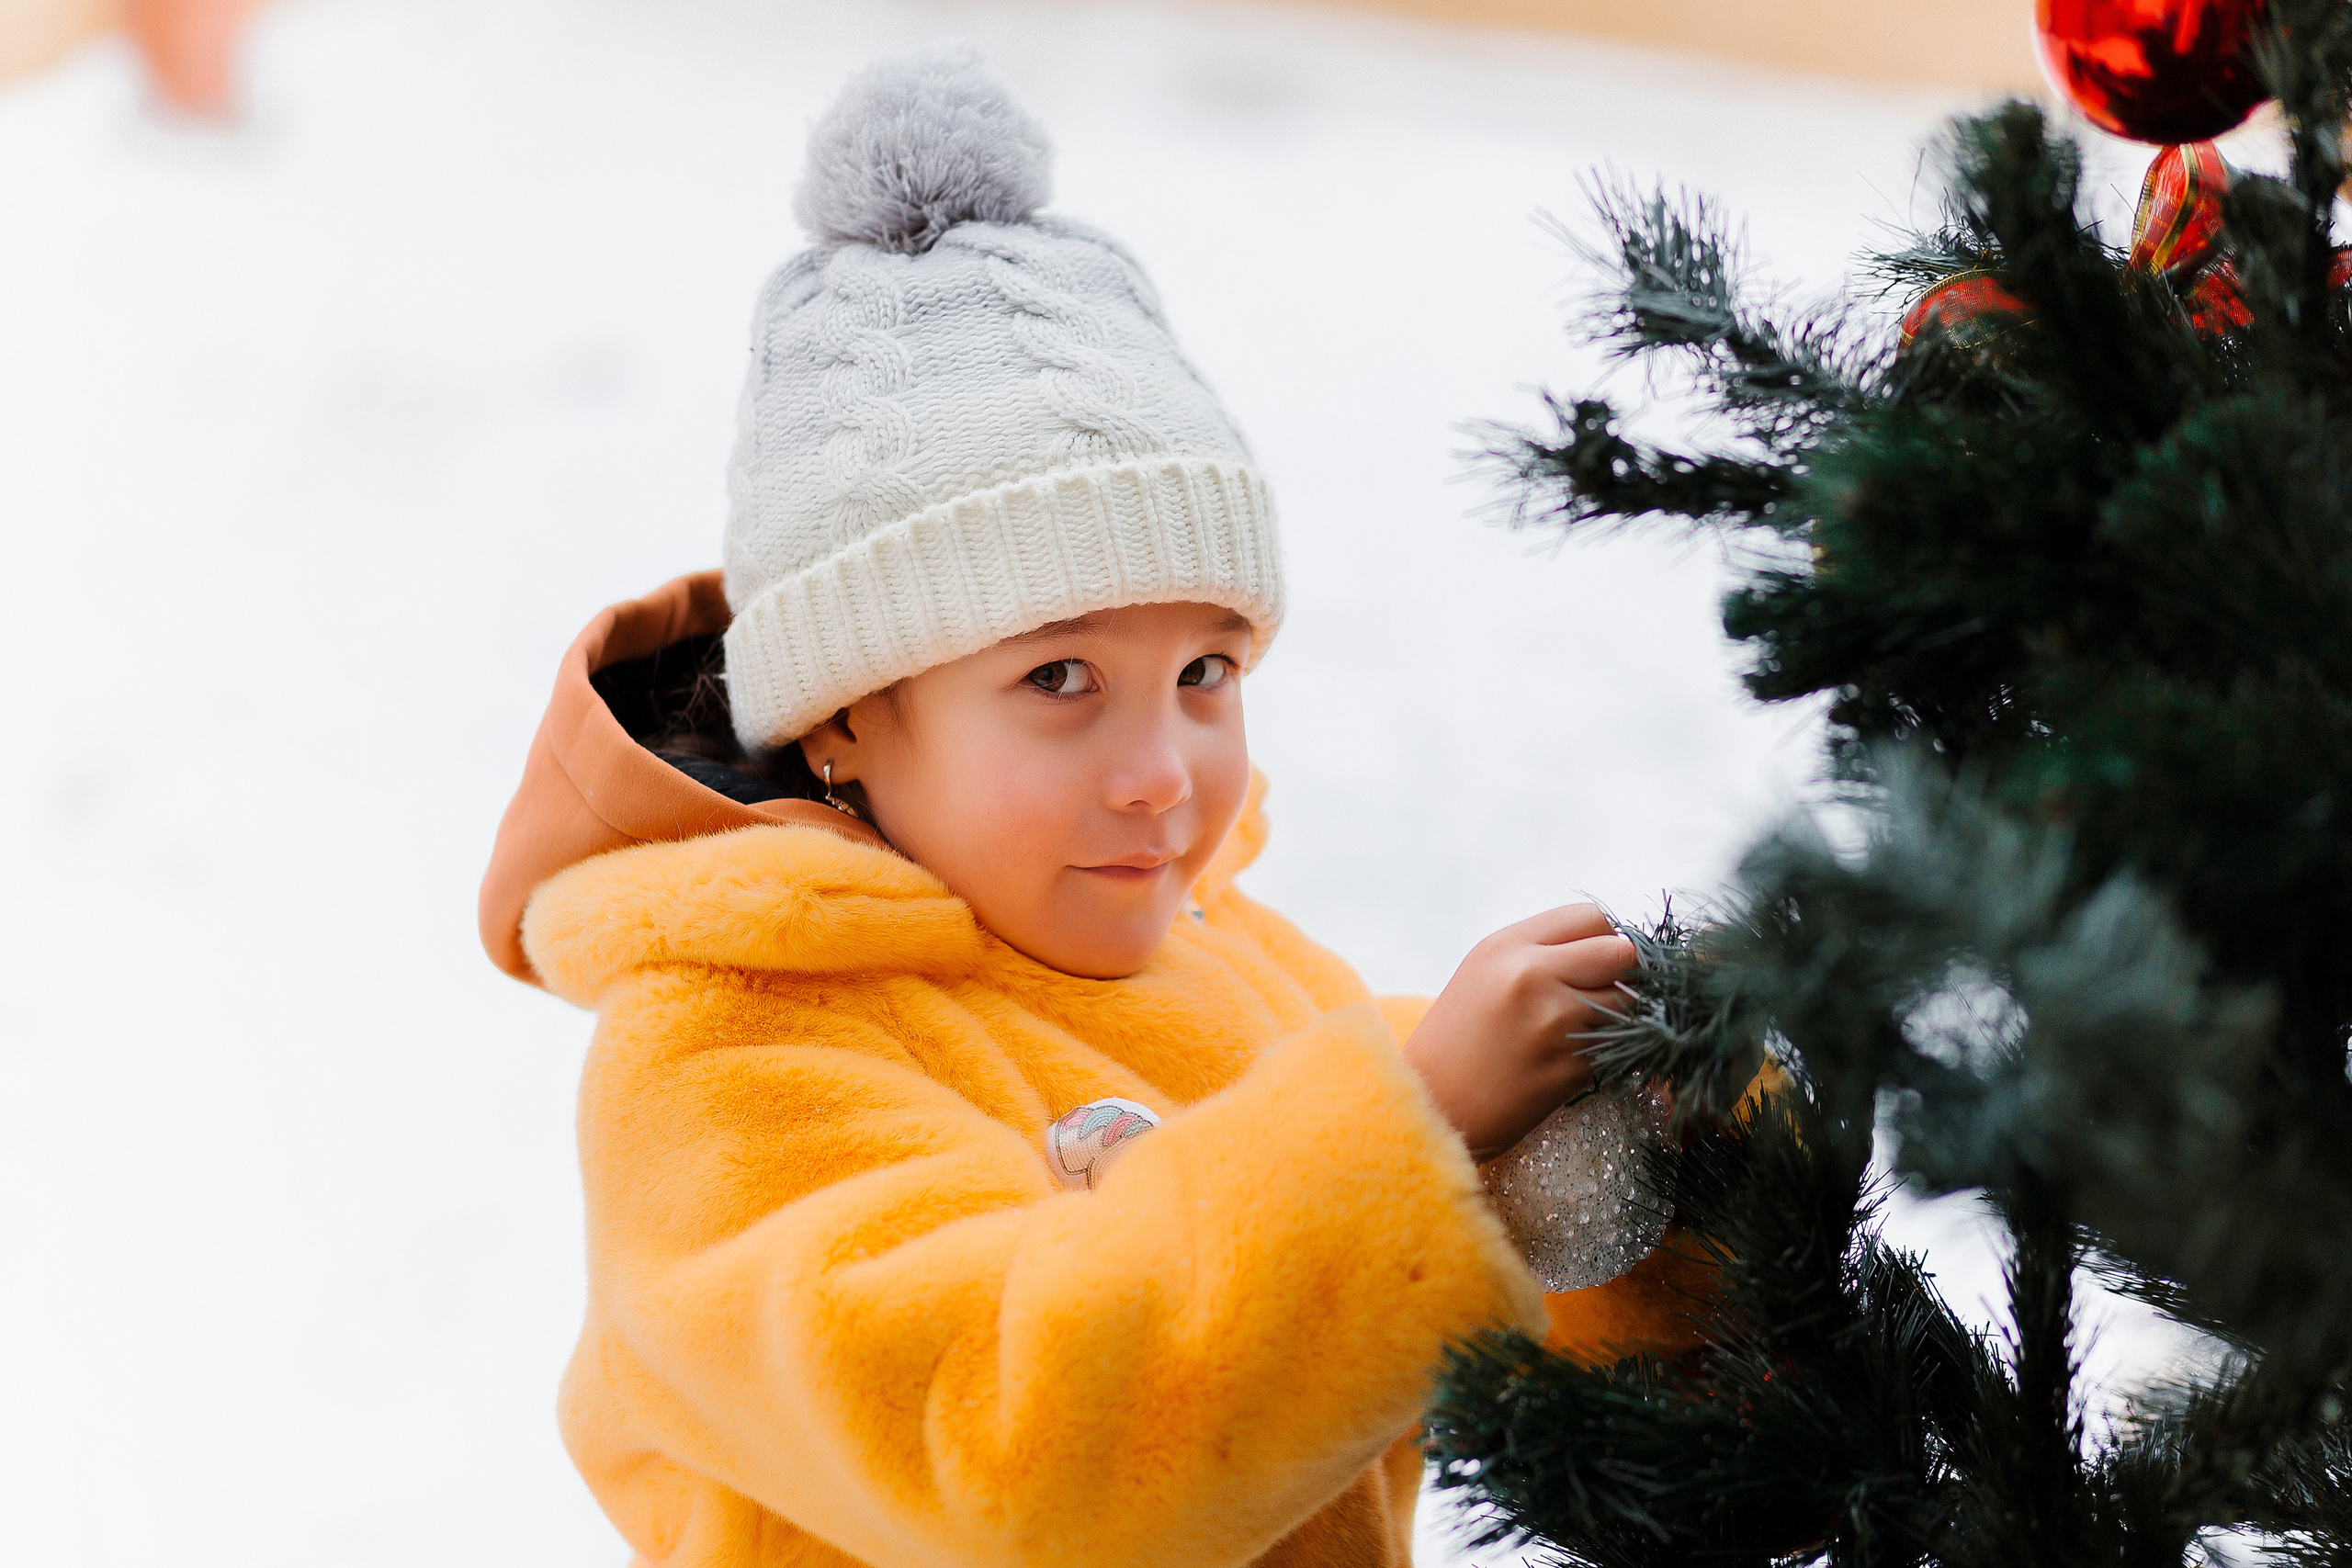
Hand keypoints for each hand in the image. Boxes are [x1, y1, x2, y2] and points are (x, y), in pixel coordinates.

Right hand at [1401, 905, 1637, 1162]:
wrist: (1433, 1104)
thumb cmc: (1460, 1036)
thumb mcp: (1486, 971)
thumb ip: (1543, 950)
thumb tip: (1615, 947)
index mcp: (1507, 947)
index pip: (1592, 918)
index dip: (1603, 938)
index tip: (1593, 960)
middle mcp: (1531, 977)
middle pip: (1621, 954)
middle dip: (1621, 973)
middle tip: (1600, 992)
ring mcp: (1554, 1023)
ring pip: (1627, 1003)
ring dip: (1616, 1016)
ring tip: (1577, 1029)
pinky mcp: (1571, 1067)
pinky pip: (1616, 1046)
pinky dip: (1603, 1051)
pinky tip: (1564, 1059)